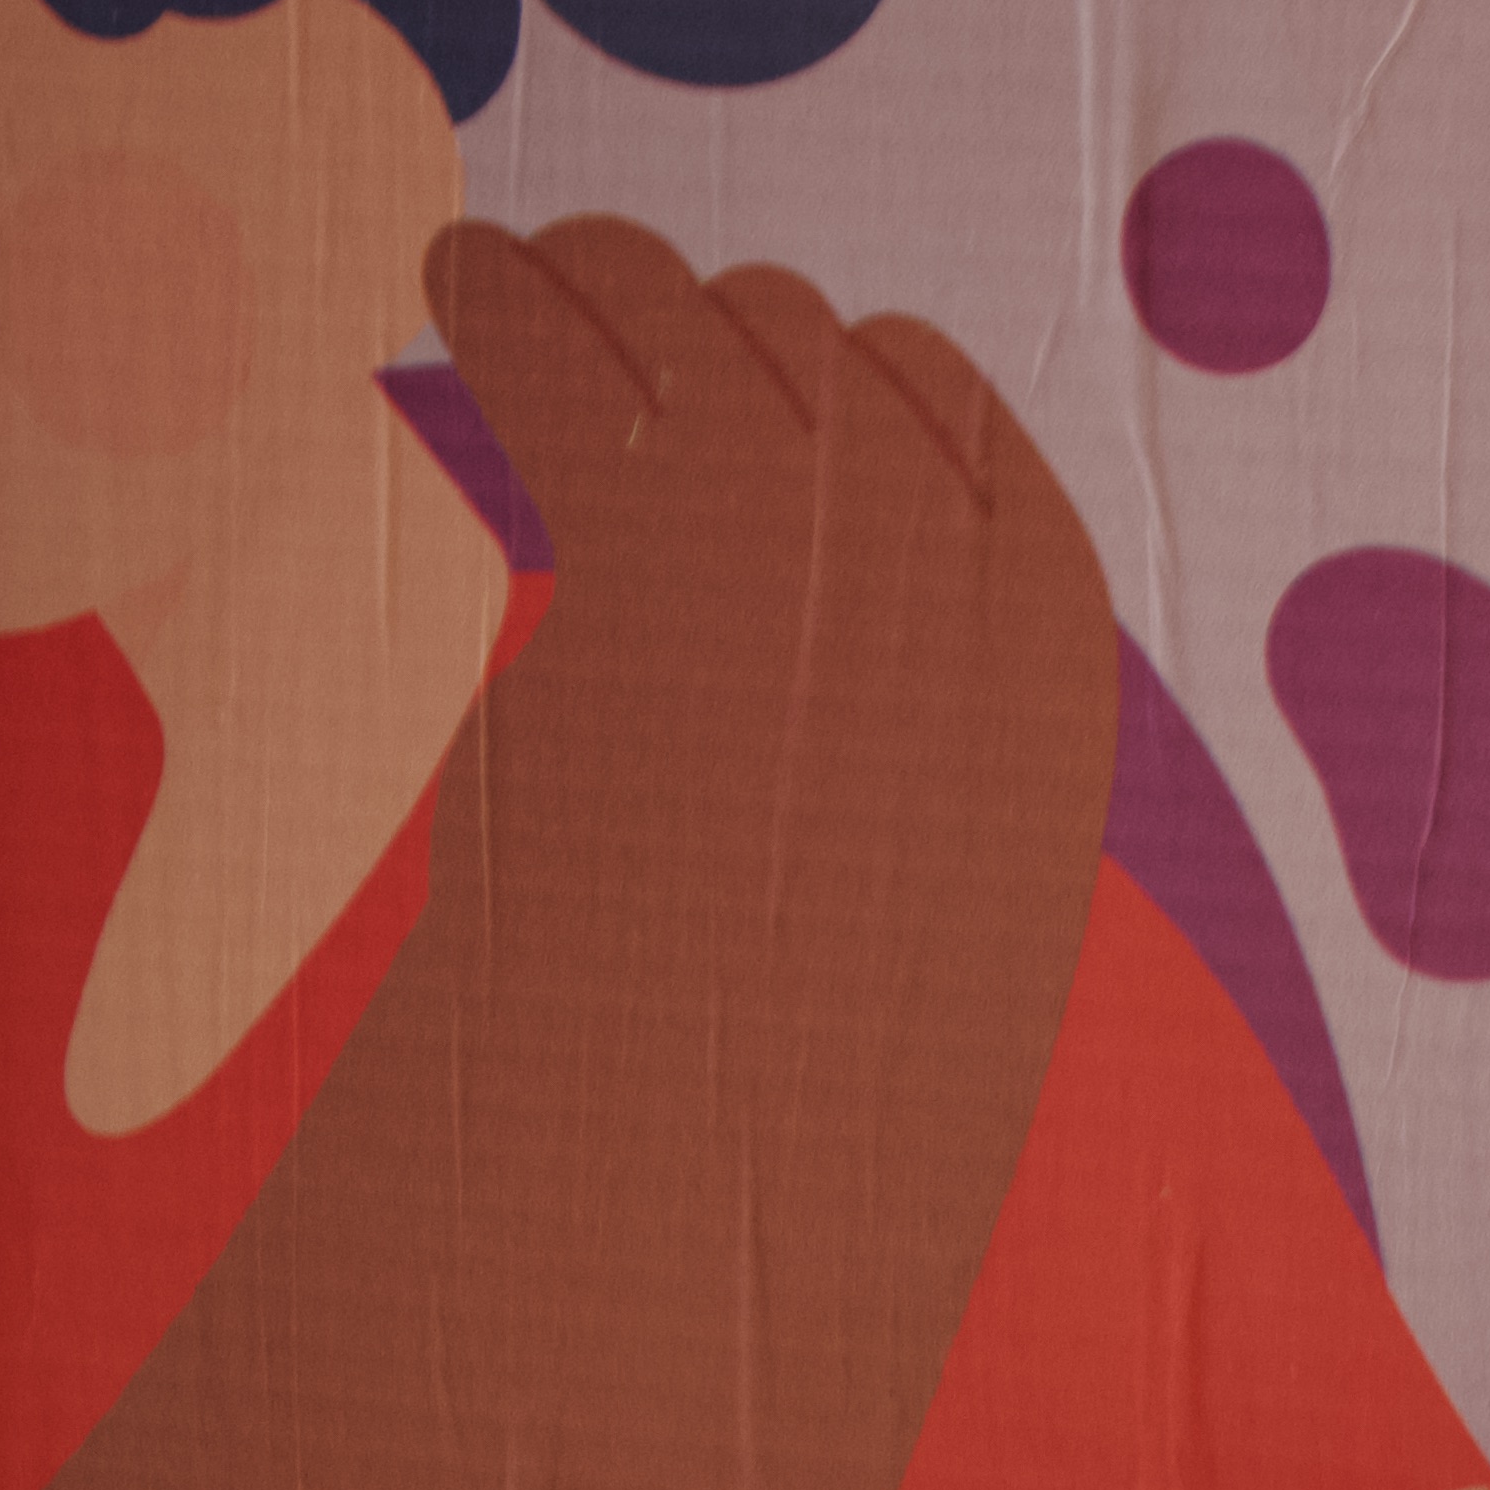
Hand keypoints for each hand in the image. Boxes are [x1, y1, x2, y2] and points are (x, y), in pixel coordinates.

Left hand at [0, 220, 1125, 1489]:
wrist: (665, 1229)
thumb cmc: (751, 1160)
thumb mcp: (877, 995)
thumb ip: (884, 849)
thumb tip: (854, 817)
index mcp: (1036, 737)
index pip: (1002, 496)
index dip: (904, 406)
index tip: (826, 347)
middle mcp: (954, 645)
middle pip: (857, 396)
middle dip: (742, 320)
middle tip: (624, 274)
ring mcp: (825, 598)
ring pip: (719, 352)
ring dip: (610, 287)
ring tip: (508, 260)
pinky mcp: (673, 577)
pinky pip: (592, 380)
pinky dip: (520, 310)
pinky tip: (452, 279)